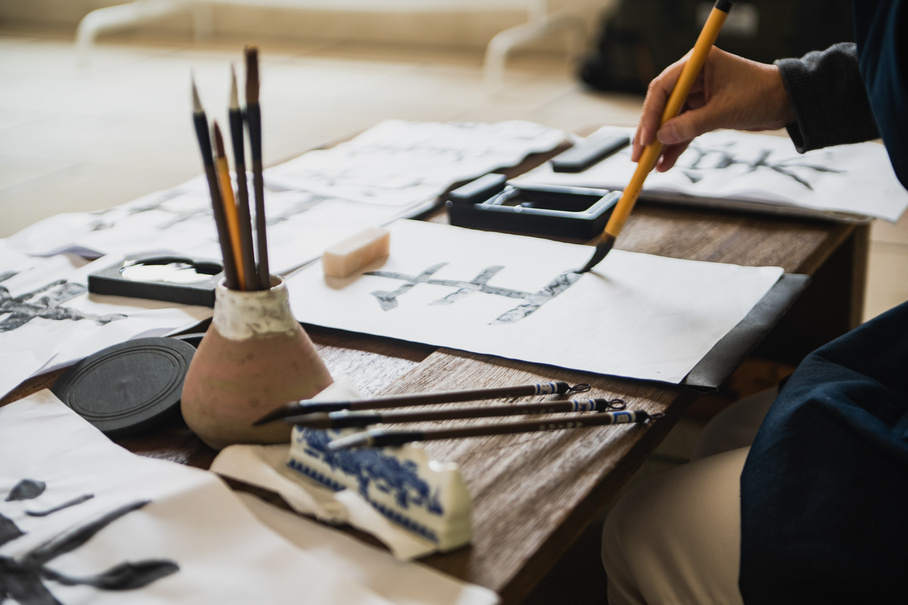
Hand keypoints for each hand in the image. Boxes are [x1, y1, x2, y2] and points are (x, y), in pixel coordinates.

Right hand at [633, 47, 795, 170]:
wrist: (788, 103)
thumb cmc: (762, 95)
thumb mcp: (725, 111)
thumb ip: (693, 125)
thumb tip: (662, 138)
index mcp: (697, 64)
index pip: (663, 88)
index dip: (650, 114)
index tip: (646, 138)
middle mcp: (693, 77)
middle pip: (661, 106)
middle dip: (650, 133)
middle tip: (638, 156)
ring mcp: (697, 95)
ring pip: (670, 121)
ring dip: (660, 144)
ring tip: (648, 165)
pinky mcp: (703, 111)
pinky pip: (683, 130)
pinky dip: (675, 147)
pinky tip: (665, 164)